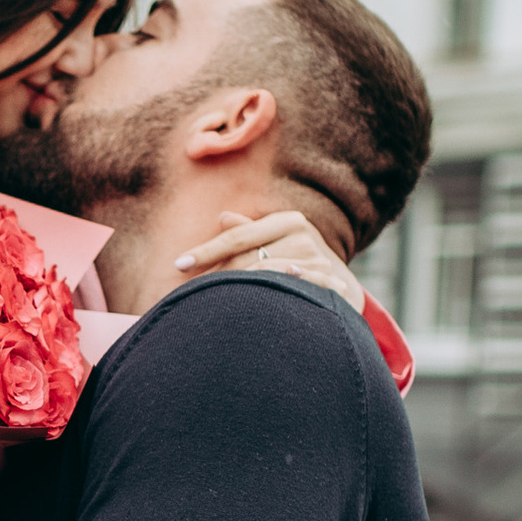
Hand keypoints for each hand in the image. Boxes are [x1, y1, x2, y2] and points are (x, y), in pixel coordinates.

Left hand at [172, 208, 362, 307]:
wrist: (342, 284)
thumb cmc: (297, 259)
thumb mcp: (276, 240)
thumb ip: (248, 231)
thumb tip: (222, 218)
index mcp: (288, 221)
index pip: (238, 236)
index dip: (207, 251)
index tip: (179, 265)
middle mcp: (304, 237)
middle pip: (248, 258)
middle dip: (217, 277)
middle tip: (191, 293)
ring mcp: (318, 261)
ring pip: (266, 276)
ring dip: (239, 290)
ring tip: (214, 302)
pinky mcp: (331, 284)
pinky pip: (293, 291)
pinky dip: (276, 295)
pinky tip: (259, 302)